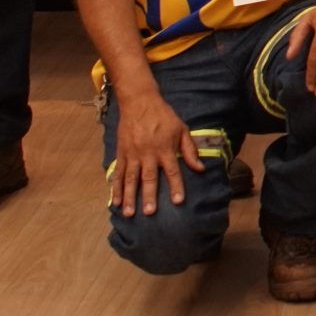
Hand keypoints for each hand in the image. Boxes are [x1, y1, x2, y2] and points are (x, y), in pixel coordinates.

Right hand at [109, 88, 201, 215]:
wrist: (139, 102)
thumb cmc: (164, 116)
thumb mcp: (182, 129)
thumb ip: (190, 150)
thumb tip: (200, 168)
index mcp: (165, 148)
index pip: (172, 170)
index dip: (176, 186)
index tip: (177, 201)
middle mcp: (148, 153)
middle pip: (149, 177)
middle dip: (149, 196)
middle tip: (149, 213)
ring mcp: (132, 154)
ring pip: (131, 178)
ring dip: (129, 196)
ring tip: (129, 213)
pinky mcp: (121, 153)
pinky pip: (118, 173)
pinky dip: (116, 187)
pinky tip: (115, 201)